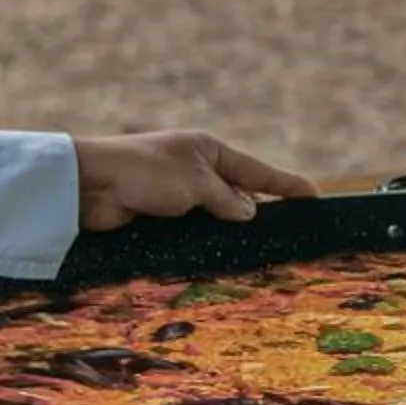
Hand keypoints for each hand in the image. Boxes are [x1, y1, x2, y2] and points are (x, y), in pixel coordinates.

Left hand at [69, 130, 316, 229]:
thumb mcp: (196, 184)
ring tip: (261, 252)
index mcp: (209, 150)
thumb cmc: (144, 173)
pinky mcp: (160, 213)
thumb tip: (248, 213)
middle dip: (261, 213)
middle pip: (239, 194)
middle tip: (292, 235)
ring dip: (230, 230)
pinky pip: (194, 228)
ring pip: (217, 215)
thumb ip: (227, 200)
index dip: (288, 185)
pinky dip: (206, 238)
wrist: (90, 185)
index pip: (258, 171)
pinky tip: (221, 254)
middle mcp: (196, 168)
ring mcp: (178, 191)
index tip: (315, 197)